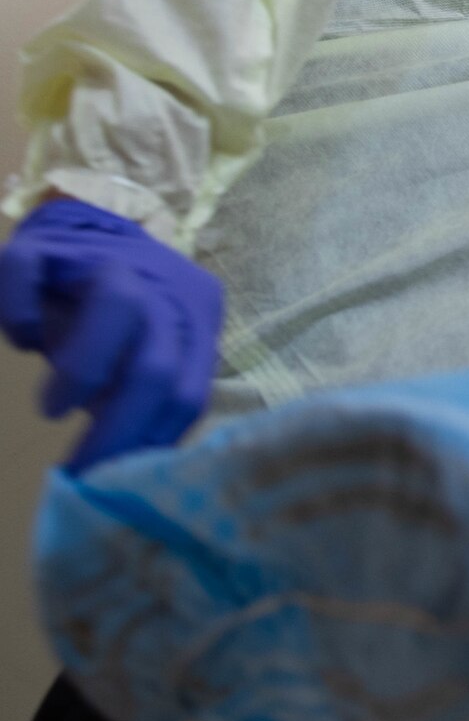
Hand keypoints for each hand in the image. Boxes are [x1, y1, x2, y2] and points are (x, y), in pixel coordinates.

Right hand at [0, 199, 223, 472]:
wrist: (83, 234)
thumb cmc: (116, 319)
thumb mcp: (142, 359)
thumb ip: (148, 403)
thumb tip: (131, 480)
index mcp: (195, 315)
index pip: (190, 392)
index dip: (149, 446)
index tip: (113, 485)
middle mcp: (162, 282)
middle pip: (157, 360)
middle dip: (118, 429)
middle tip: (80, 468)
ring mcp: (106, 256)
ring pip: (117, 303)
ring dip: (83, 371)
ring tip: (53, 408)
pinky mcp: (46, 245)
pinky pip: (31, 274)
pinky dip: (21, 317)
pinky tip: (24, 340)